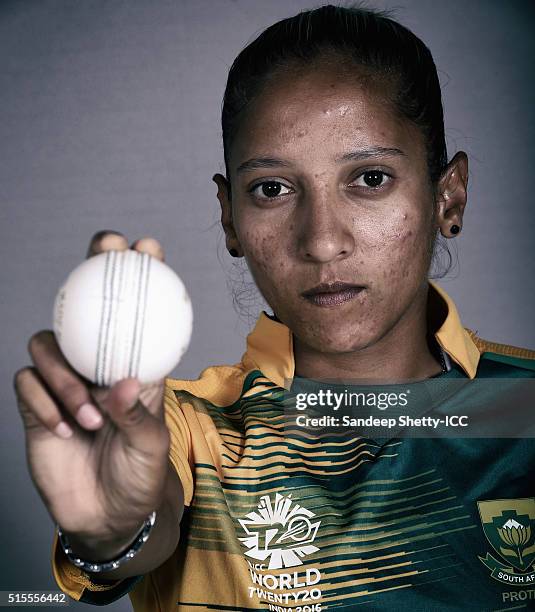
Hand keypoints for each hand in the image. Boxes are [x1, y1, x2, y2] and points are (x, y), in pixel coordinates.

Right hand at [14, 232, 170, 553]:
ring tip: (88, 417)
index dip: (139, 277)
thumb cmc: (139, 473)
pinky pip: (27, 385)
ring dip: (65, 378)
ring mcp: (64, 382)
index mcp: (132, 365)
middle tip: (100, 254)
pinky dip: (44, 403)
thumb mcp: (150, 445)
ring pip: (47, 346)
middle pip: (82, 307)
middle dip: (89, 273)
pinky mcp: (36, 405)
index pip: (136, 314)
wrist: (107, 513)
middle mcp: (96, 364)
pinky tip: (64, 430)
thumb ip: (137, 415)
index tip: (147, 248)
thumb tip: (122, 383)